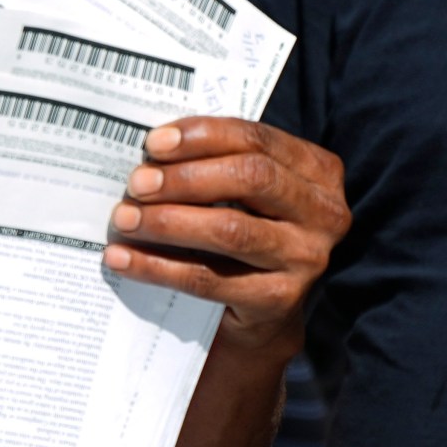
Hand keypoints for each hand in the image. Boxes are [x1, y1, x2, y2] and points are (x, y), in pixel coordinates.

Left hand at [105, 119, 348, 356]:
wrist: (262, 310)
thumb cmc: (243, 229)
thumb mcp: (241, 191)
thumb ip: (212, 164)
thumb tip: (148, 154)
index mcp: (317, 171)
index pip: (258, 140)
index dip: (203, 136)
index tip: (153, 143)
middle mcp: (323, 213)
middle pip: (251, 178)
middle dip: (185, 178)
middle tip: (136, 184)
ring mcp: (306, 259)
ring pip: (230, 230)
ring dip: (167, 222)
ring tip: (123, 219)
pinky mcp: (279, 301)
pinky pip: (208, 279)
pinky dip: (157, 267)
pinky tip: (123, 259)